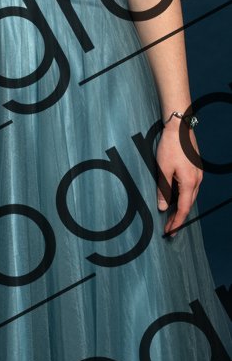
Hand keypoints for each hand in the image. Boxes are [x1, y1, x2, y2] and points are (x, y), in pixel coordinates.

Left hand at [155, 121, 202, 235]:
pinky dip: (183, 196)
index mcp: (190, 183)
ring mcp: (198, 174)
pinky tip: (176, 197)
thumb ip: (163, 189)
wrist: (179, 128)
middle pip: (188, 205)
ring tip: (171, 216)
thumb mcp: (163, 169)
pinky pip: (190, 188)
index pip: (183, 209)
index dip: (176, 222)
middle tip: (169, 228)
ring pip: (190, 196)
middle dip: (179, 217)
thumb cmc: (171, 146)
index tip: (170, 232)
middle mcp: (197, 180)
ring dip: (181, 207)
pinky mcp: (195, 169)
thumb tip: (163, 207)